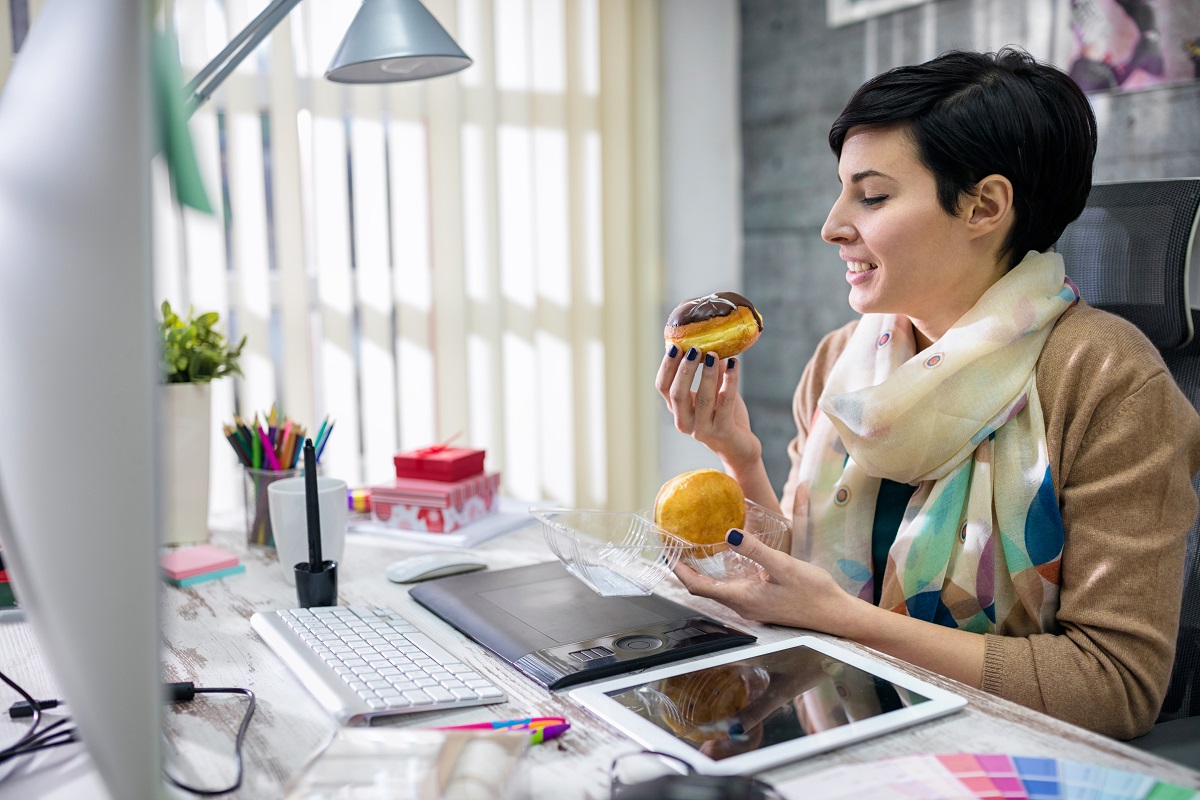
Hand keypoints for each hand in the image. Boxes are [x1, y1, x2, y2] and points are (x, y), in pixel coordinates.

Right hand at [655, 346, 760, 469]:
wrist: (740, 447)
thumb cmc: (724, 416)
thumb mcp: (714, 391)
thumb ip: (710, 371)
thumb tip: (712, 340)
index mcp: (677, 410)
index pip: (663, 387)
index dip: (667, 367)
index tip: (675, 346)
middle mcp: (685, 422)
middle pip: (677, 394)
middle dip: (684, 369)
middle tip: (694, 349)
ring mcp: (702, 430)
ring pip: (702, 398)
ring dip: (707, 374)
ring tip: (714, 354)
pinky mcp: (722, 432)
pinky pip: (725, 403)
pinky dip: (730, 381)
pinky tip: (734, 364)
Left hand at [673, 529, 853, 632]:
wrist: (836, 616)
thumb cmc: (814, 593)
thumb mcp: (785, 566)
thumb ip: (756, 550)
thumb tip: (729, 534)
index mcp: (743, 599)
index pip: (698, 587)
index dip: (679, 570)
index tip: (668, 552)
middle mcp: (742, 606)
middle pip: (703, 589)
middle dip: (686, 569)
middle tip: (676, 547)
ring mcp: (752, 607)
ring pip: (717, 590)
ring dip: (702, 572)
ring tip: (694, 550)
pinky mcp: (761, 604)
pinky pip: (731, 590)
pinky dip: (720, 575)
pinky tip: (725, 560)